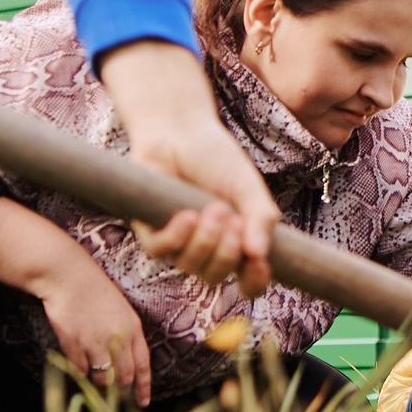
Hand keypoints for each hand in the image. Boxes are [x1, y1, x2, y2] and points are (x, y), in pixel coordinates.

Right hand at [38, 260, 153, 407]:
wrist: (69, 278)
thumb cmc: (96, 293)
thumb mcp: (122, 311)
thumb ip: (127, 337)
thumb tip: (128, 367)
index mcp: (133, 328)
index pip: (142, 365)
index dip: (143, 387)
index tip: (143, 403)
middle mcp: (117, 337)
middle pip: (123, 376)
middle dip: (121, 391)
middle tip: (115, 397)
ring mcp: (94, 342)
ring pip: (102, 378)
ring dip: (100, 384)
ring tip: (96, 381)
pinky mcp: (73, 344)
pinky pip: (80, 370)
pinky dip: (81, 373)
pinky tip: (80, 366)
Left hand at [100, 40, 280, 297]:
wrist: (179, 131)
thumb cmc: (217, 158)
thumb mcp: (248, 186)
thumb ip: (261, 218)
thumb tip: (259, 255)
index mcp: (236, 241)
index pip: (247, 280)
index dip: (254, 280)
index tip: (259, 263)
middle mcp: (206, 248)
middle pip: (215, 276)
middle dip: (227, 254)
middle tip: (233, 219)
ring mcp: (177, 242)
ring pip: (189, 266)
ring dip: (205, 242)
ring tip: (213, 208)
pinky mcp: (149, 230)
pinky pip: (161, 251)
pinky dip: (177, 237)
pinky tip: (187, 215)